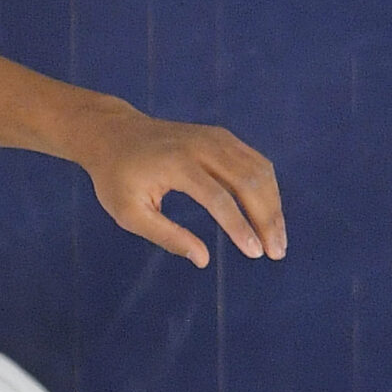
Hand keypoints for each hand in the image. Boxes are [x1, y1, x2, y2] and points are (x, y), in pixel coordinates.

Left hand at [81, 107, 284, 267]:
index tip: (255, 253)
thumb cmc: (117, 178)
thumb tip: (202, 259)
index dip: (239, 227)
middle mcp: (201, 145)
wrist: (113, 132)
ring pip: (258, 169)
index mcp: (176, 163)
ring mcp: (214, 137)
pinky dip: (268, 188)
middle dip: (267, 218)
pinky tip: (270, 212)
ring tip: (278, 237)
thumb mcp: (128, 213)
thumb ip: (165, 236)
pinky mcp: (222, 136)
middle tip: (277, 251)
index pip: (218, 198)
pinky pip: (255, 161)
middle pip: (247, 180)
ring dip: (273, 205)